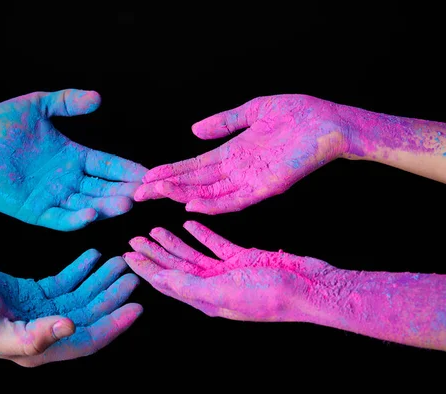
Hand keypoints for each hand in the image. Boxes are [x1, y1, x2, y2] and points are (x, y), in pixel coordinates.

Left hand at [0, 89, 147, 230]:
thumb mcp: (38, 106)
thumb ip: (67, 101)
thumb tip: (98, 98)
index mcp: (73, 157)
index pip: (107, 165)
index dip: (126, 169)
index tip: (147, 172)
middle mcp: (67, 180)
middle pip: (103, 188)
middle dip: (124, 191)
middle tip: (144, 192)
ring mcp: (52, 198)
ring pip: (87, 205)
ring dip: (106, 206)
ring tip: (125, 204)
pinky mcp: (35, 212)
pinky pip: (60, 219)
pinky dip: (76, 219)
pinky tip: (91, 214)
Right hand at [0, 250, 141, 366]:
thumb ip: (33, 338)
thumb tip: (71, 329)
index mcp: (39, 348)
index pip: (88, 341)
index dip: (114, 326)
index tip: (137, 307)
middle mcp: (45, 332)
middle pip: (90, 315)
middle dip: (113, 296)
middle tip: (133, 275)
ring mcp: (41, 311)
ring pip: (82, 296)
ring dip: (101, 279)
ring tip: (120, 261)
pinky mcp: (35, 292)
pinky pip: (66, 281)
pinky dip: (81, 269)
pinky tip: (95, 255)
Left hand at [124, 221, 331, 321]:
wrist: (308, 288)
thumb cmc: (269, 295)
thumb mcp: (225, 292)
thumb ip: (191, 286)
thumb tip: (160, 280)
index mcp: (205, 298)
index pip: (166, 282)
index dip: (145, 268)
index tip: (126, 255)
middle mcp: (213, 286)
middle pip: (175, 267)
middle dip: (154, 253)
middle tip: (134, 238)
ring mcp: (227, 272)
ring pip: (193, 255)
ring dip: (174, 242)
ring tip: (155, 229)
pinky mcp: (241, 258)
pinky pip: (216, 245)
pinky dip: (202, 233)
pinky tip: (190, 223)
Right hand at [135, 94, 349, 213]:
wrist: (331, 122)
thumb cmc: (298, 114)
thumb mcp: (253, 111)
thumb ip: (224, 122)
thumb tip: (193, 130)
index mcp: (233, 153)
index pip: (194, 166)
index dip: (170, 172)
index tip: (146, 177)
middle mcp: (237, 170)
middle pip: (195, 182)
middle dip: (166, 187)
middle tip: (138, 193)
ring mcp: (251, 181)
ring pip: (209, 193)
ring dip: (182, 194)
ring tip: (156, 195)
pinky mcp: (267, 187)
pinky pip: (235, 200)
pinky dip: (213, 205)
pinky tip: (191, 205)